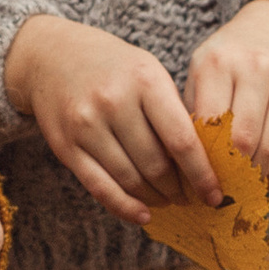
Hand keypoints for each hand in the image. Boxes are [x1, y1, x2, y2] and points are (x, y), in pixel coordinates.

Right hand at [3, 14, 223, 223]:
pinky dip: (125, 207)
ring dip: (154, 198)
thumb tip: (203, 164)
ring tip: (168, 200)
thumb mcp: (148, 72)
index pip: (181, 139)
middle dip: (178, 189)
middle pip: (156, 165)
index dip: (202, 174)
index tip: (215, 194)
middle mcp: (114, 102)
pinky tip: (143, 214)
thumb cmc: (114, 67)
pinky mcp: (66, 146)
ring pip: (130, 179)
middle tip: (190, 198)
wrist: (53, 55)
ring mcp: (86, 125)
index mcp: (145, 80)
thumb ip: (173, 111)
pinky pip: (100, 187)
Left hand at [186, 0, 268, 181]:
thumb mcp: (201, 74)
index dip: (203, 160)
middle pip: (242, 139)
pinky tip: (267, 178)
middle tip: (221, 191)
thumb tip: (187, 172)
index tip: (196, 182)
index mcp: (218, 62)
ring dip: (256, 176)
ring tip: (243, 187)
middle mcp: (255, 66)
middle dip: (231, 172)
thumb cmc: (227, 62)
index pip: (208, 124)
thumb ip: (193, 115)